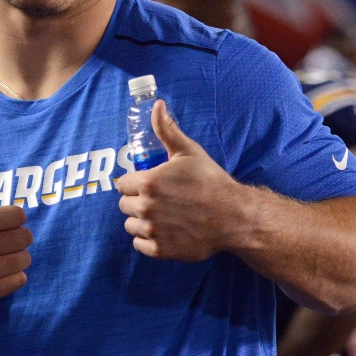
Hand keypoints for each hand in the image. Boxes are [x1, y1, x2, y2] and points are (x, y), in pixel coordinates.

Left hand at [117, 100, 245, 261]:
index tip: (150, 184)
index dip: (135, 183)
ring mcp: (152, 231)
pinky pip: (140, 245)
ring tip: (163, 216)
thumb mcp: (188, 151)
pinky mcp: (160, 250)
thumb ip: (166, 130)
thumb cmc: (210, 181)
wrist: (232, 216)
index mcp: (148, 182)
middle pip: (125, 205)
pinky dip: (149, 240)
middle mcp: (145, 208)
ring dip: (142, 221)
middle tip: (159, 200)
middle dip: (137, 201)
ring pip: (131, 225)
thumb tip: (156, 105)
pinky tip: (166, 231)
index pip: (123, 184)